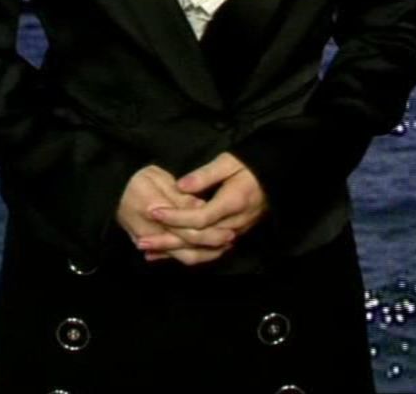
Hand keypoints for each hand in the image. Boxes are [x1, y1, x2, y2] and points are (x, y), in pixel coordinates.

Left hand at [134, 153, 267, 265]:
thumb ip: (205, 175)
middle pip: (197, 240)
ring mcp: (234, 233)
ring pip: (202, 251)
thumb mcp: (228, 162)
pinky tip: (168, 253)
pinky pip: (208, 250)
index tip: (153, 211)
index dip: (175, 217)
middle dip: (168, 242)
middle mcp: (233, 224)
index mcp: (232, 204)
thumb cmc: (249, 166)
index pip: (199, 218)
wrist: (274, 177)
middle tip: (142, 242)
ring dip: (175, 253)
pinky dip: (187, 253)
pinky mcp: (232, 236)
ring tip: (149, 252)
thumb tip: (180, 186)